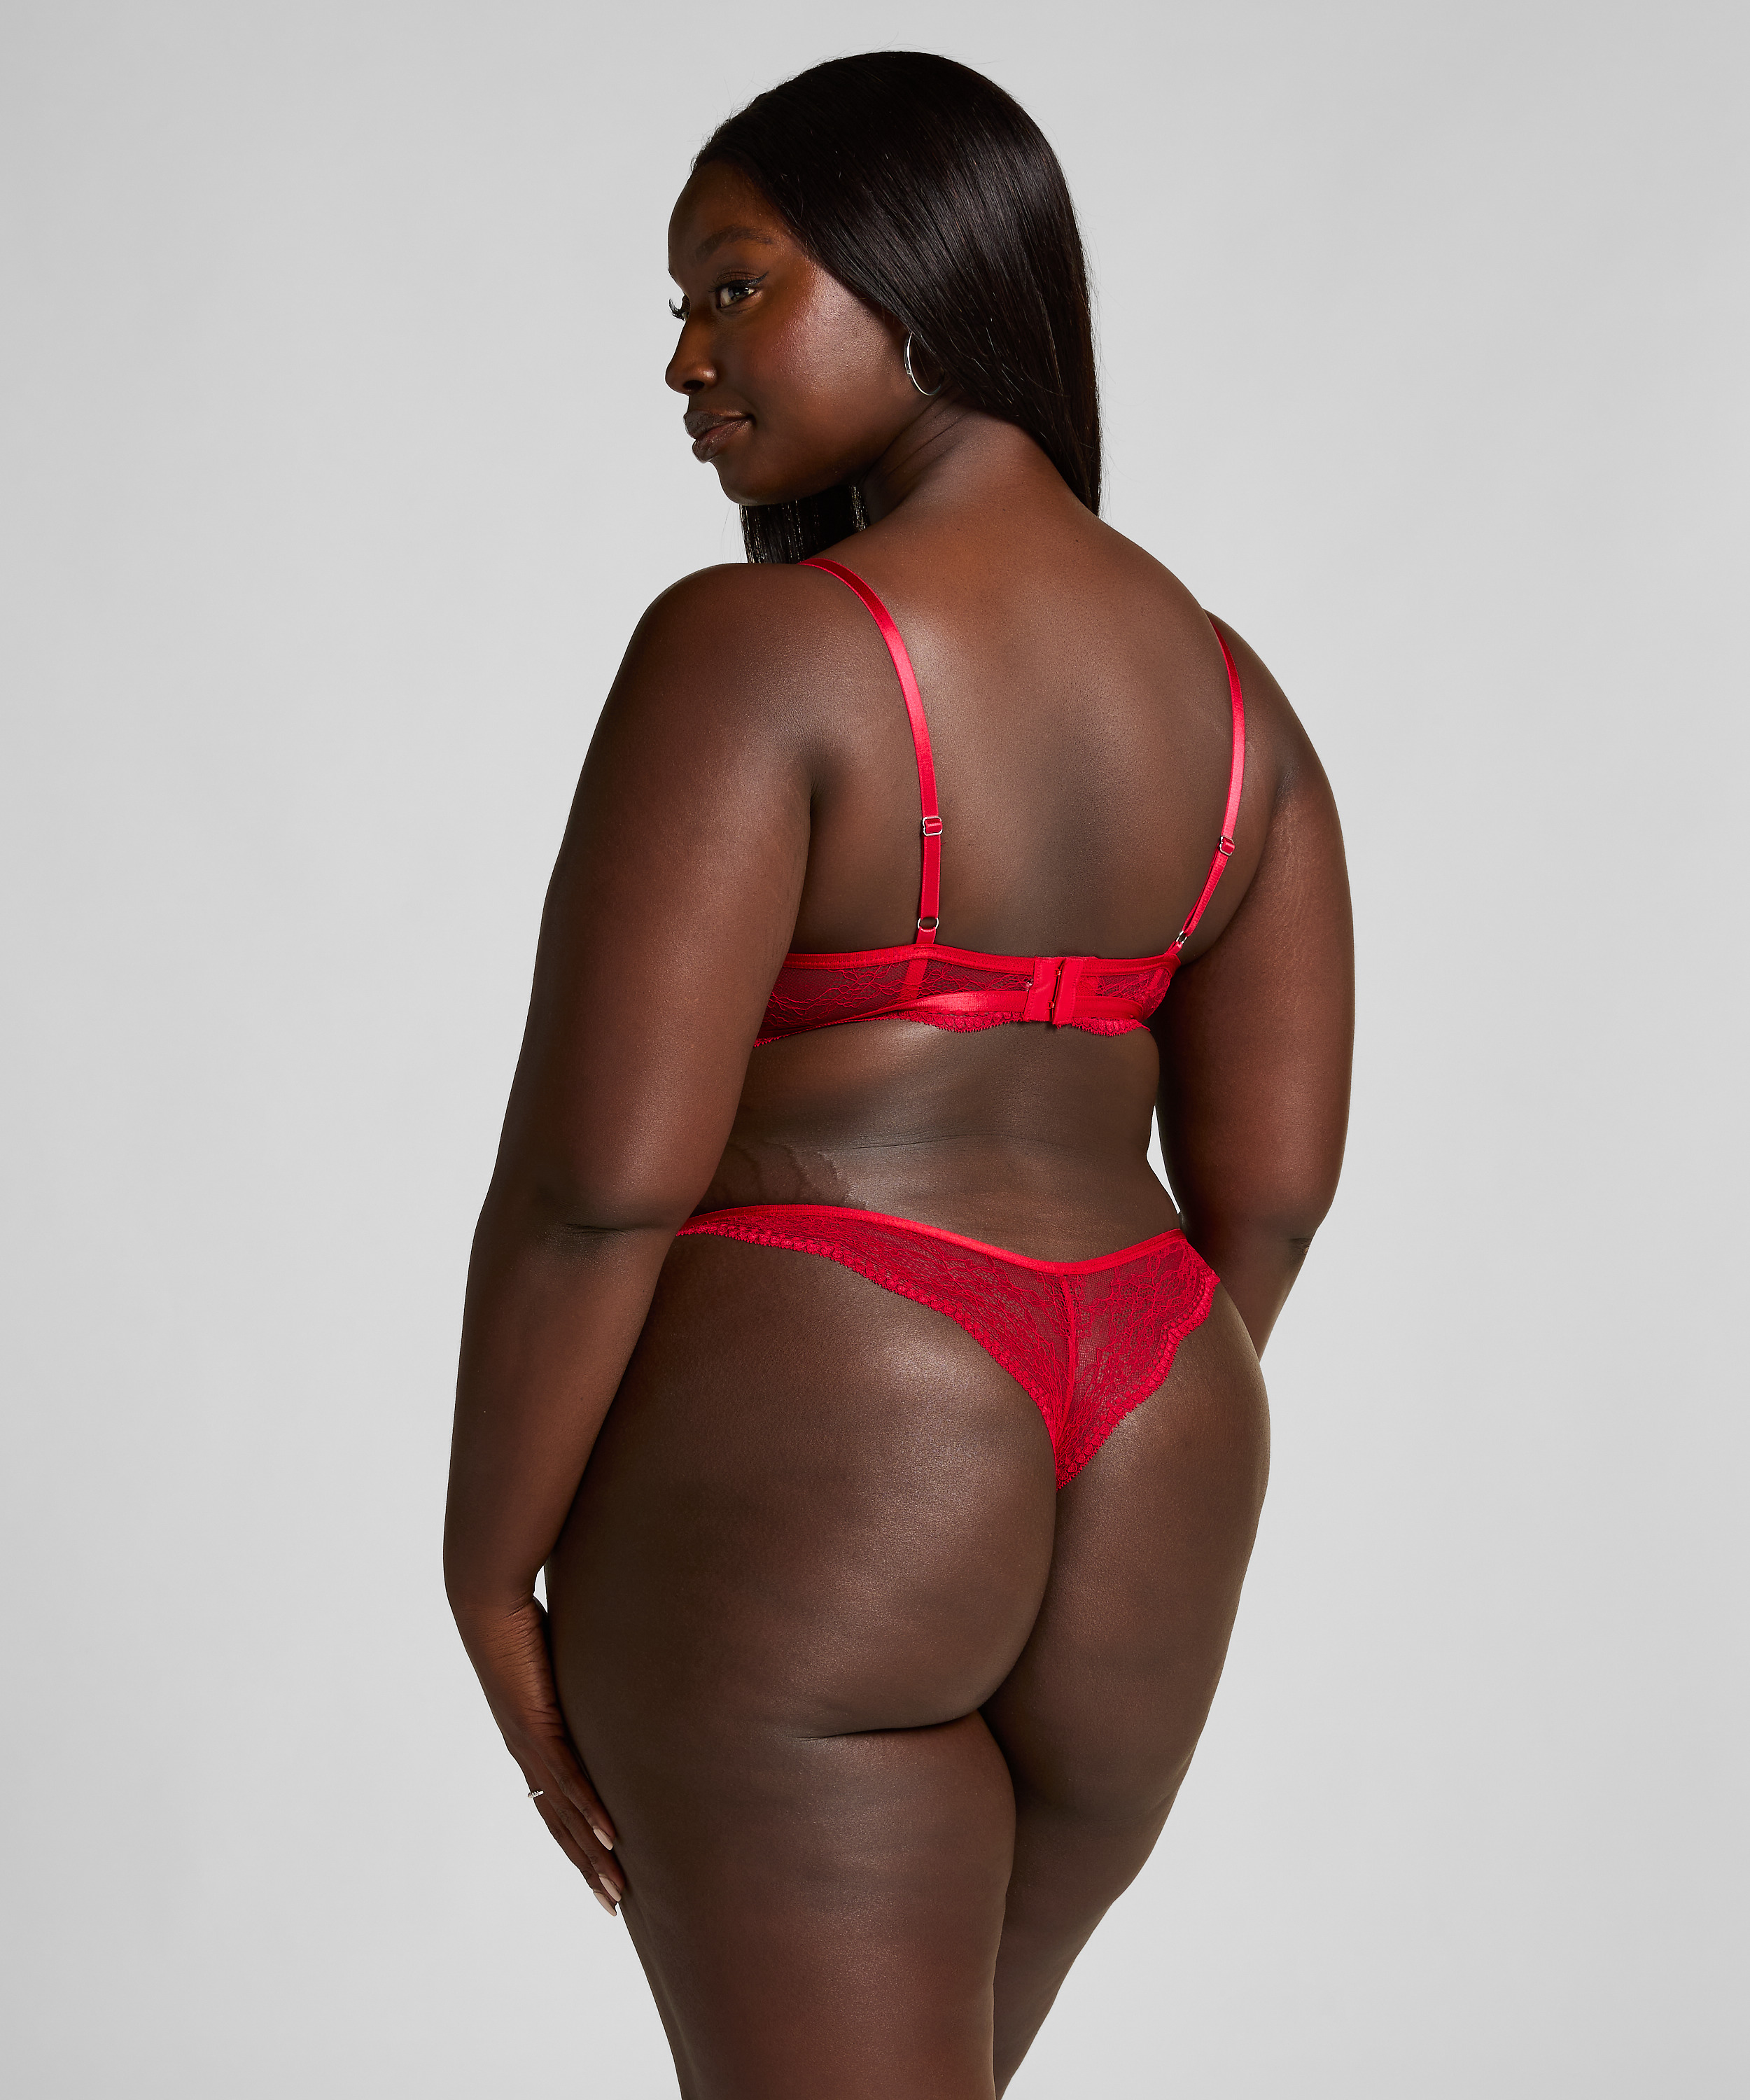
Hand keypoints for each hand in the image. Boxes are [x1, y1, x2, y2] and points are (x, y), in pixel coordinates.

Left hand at [460, 1594, 624, 1916]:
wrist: (487, 1605)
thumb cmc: (520, 1623)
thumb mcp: (557, 1660)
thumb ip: (576, 1677)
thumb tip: (606, 1669)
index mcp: (530, 1743)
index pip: (555, 1807)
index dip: (577, 1842)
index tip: (601, 1871)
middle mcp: (527, 1755)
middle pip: (559, 1826)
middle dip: (587, 1868)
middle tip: (612, 1904)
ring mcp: (532, 1745)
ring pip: (565, 1814)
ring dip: (592, 1855)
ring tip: (615, 1888)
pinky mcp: (538, 1727)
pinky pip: (568, 1778)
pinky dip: (588, 1810)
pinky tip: (608, 1836)